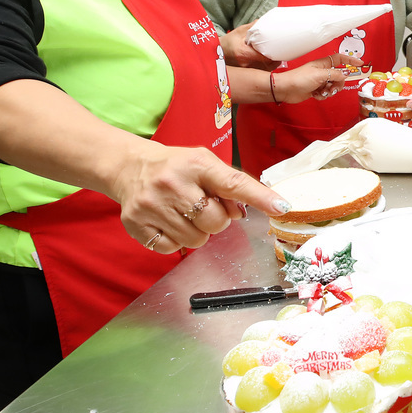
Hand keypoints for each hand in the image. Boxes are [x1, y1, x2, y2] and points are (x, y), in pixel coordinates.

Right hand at [110, 142, 288, 252]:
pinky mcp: (136, 224)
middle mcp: (172, 183)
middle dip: (217, 220)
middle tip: (204, 208)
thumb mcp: (204, 164)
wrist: (130, 167)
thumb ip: (230, 185)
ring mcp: (152, 205)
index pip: (233, 183)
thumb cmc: (177, 167)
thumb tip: (247, 212)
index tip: (281, 208)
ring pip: (196, 239)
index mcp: (196, 164)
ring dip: (198, 232)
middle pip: (216, 222)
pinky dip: (176, 240)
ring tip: (185, 214)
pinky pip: (172, 249)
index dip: (260, 197)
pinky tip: (169, 222)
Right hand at [222, 22, 280, 70]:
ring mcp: (246, 70)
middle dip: (276, 59)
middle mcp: (245, 63)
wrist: (218, 51)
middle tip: (282, 52)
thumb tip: (266, 22)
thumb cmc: (229, 41)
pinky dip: (268, 67)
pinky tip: (271, 61)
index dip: (274, 53)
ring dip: (273, 64)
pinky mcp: (247, 73)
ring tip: (278, 56)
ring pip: (266, 70)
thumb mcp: (240, 31)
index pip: (264, 56)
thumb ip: (253, 27)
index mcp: (243, 53)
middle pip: (267, 65)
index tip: (280, 48)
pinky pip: (262, 72)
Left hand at [274, 55, 350, 103]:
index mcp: (324, 64)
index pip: (340, 59)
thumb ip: (335, 74)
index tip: (360, 64)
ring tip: (323, 92)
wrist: (286, 89)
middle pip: (339, 76)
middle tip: (334, 88)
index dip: (350, 60)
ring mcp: (319, 81)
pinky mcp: (316, 90)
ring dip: (330, 91)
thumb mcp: (320, 75)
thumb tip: (346, 75)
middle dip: (338, 84)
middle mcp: (323, 72)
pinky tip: (316, 95)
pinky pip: (326, 93)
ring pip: (333, 86)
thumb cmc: (299, 78)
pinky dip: (323, 96)